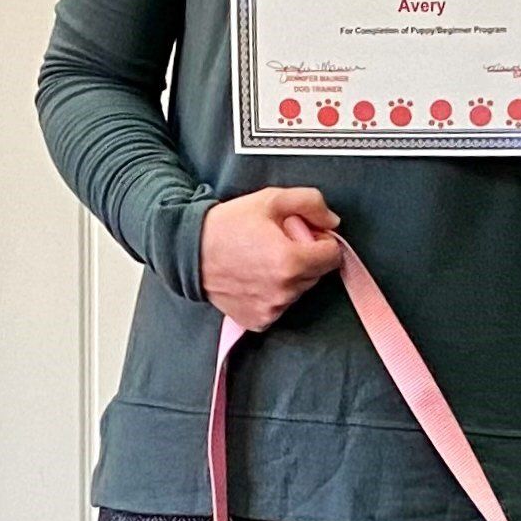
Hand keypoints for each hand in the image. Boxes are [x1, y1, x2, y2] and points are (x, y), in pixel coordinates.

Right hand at [201, 186, 342, 331]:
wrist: (187, 251)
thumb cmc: (227, 225)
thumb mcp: (271, 199)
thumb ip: (311, 204)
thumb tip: (333, 221)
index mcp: (291, 262)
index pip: (333, 256)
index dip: (322, 241)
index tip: (304, 235)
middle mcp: (284, 291)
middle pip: (318, 273)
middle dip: (306, 257)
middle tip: (279, 243)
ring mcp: (271, 309)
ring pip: (300, 290)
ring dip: (291, 276)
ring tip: (264, 259)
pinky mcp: (258, 320)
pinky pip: (281, 306)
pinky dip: (275, 293)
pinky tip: (256, 278)